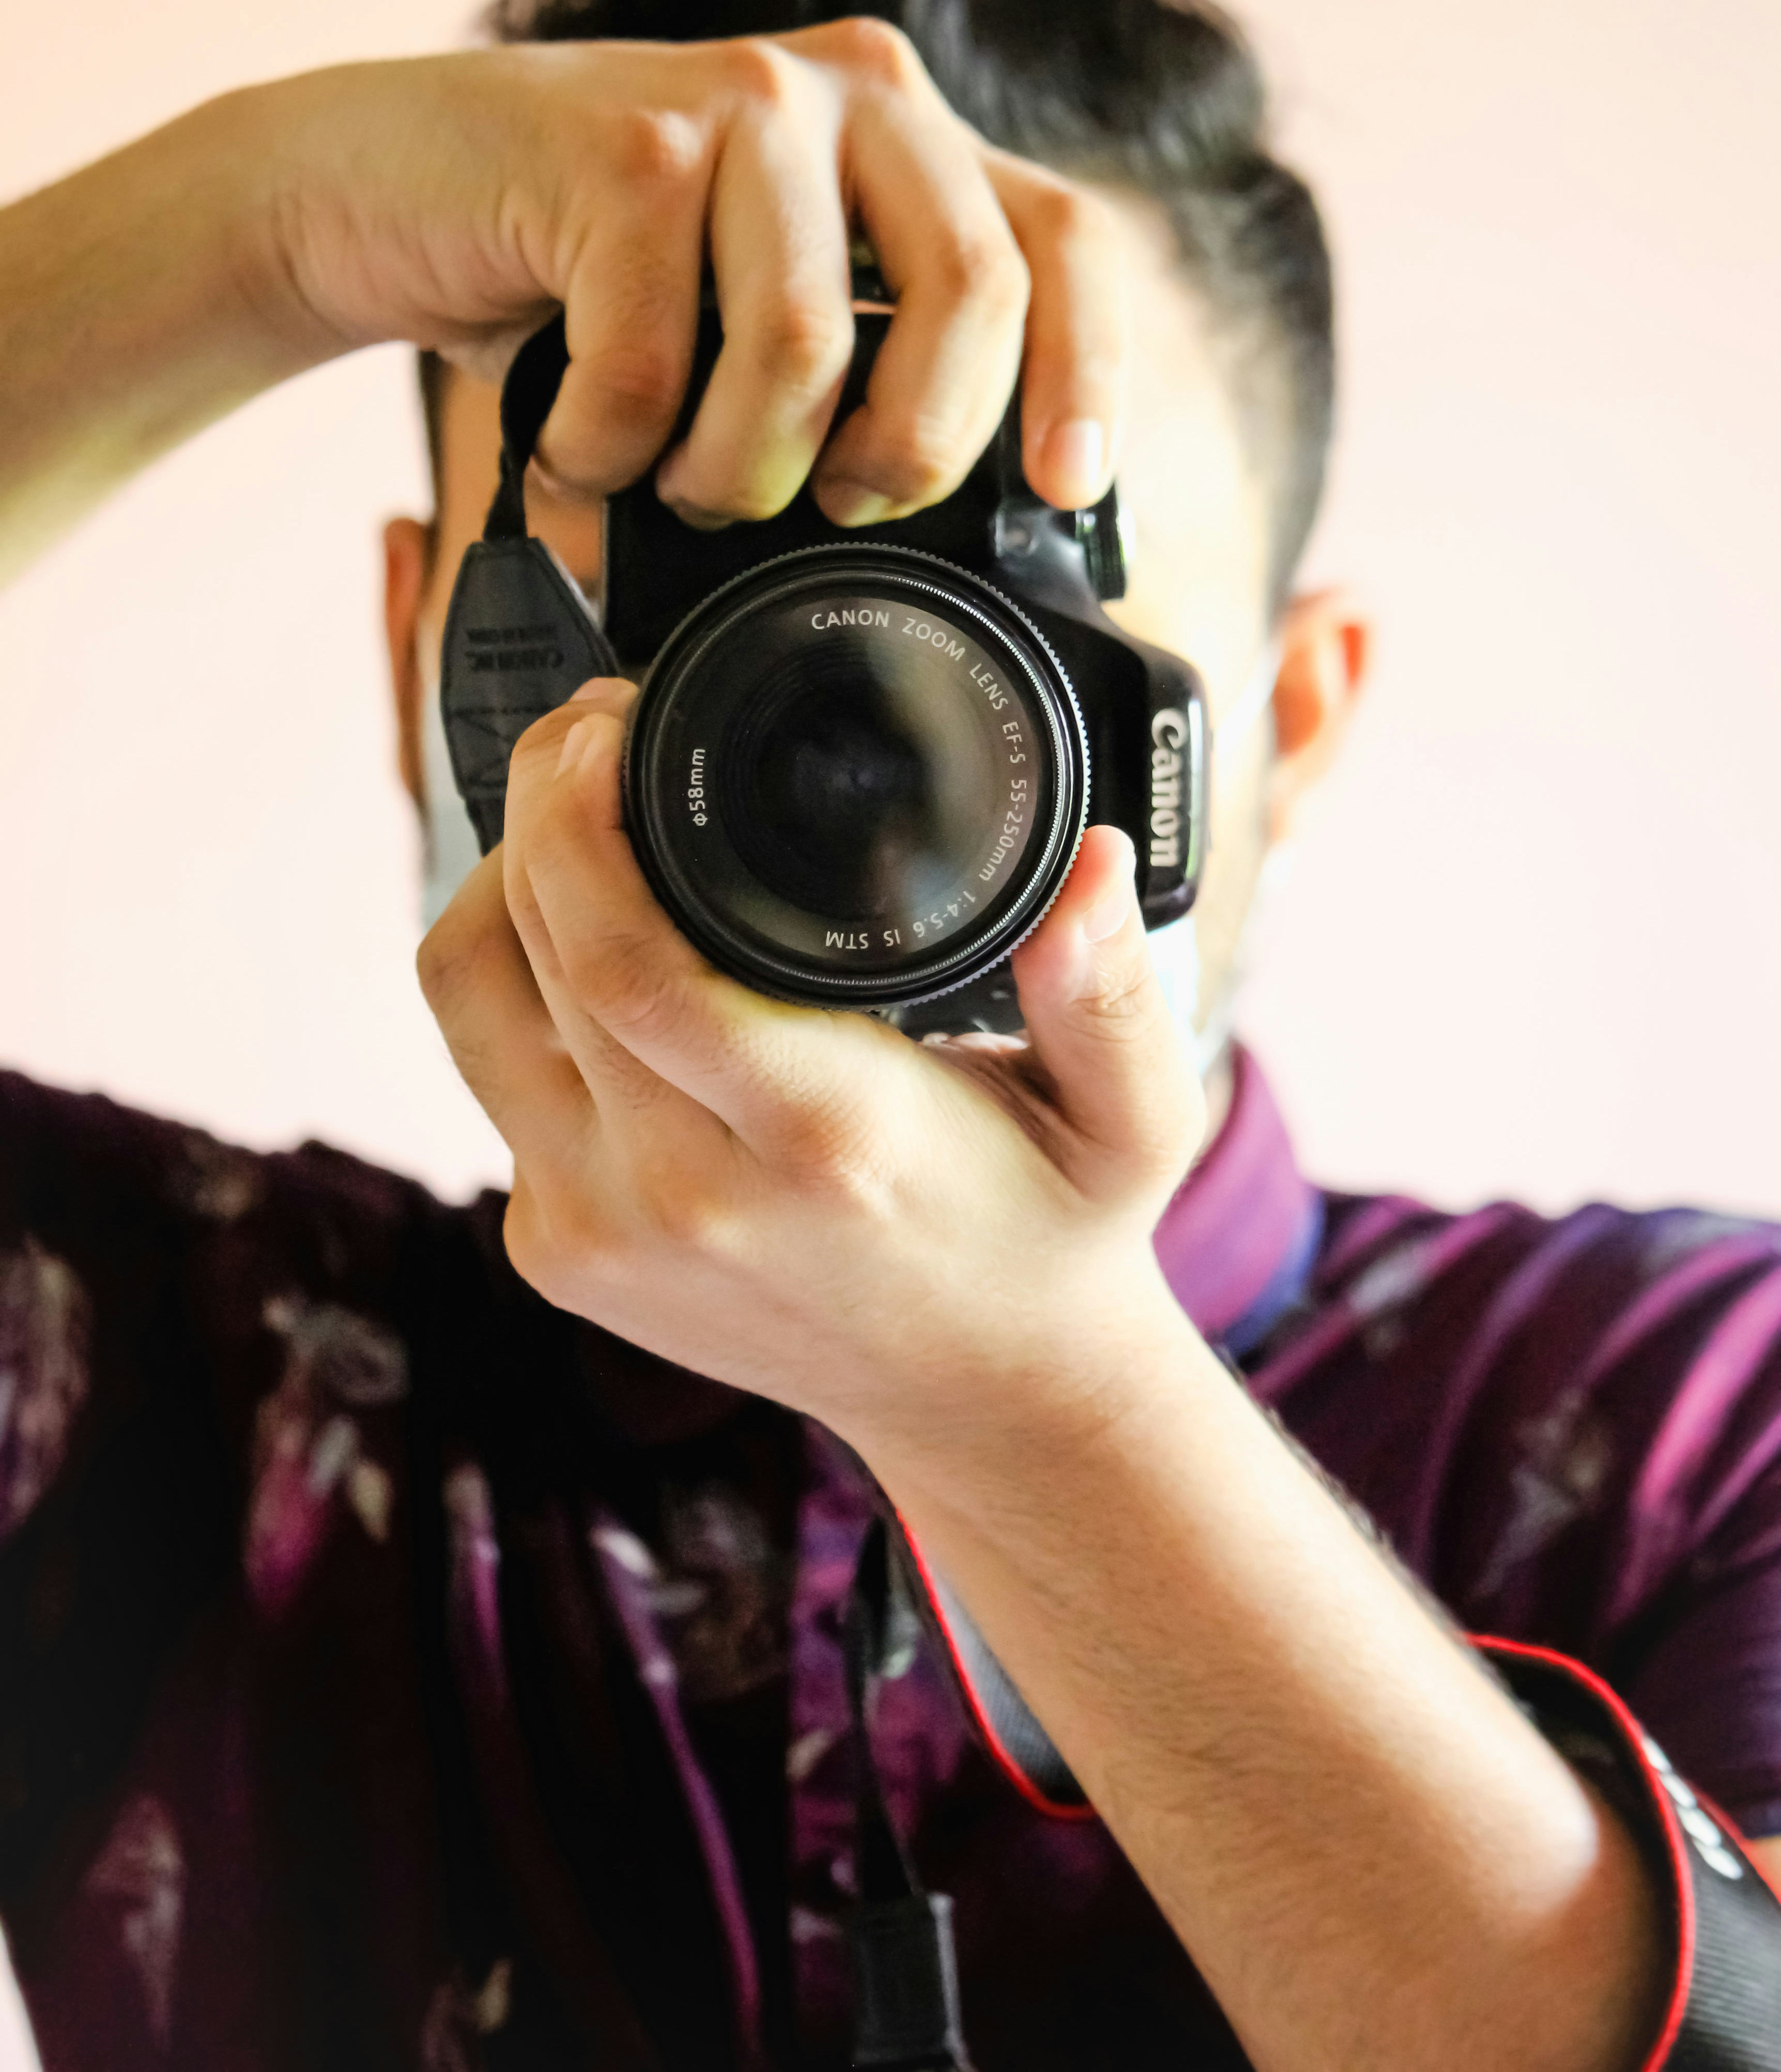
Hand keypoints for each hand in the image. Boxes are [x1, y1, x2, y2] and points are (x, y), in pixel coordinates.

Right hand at [249, 24, 1128, 521]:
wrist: (374, 197)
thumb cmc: (579, 283)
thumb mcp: (752, 318)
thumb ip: (865, 366)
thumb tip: (976, 530)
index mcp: (913, 137)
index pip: (1064, 243)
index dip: (1083, 373)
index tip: (1067, 490)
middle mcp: (853, 90)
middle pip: (970, 295)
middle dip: (907, 450)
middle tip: (830, 506)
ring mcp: (739, 99)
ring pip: (808, 343)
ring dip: (734, 470)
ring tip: (673, 483)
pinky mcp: (621, 141)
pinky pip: (656, 360)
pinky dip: (608, 445)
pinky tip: (575, 437)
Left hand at [416, 675, 1203, 1463]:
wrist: (982, 1400)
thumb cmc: (1051, 1233)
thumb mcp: (1131, 1118)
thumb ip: (1114, 990)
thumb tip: (1094, 866)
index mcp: (821, 1137)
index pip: (629, 963)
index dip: (580, 821)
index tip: (604, 722)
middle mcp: (685, 1194)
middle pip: (532, 955)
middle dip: (536, 810)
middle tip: (593, 733)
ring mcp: (601, 1233)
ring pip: (468, 1003)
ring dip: (498, 886)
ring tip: (569, 821)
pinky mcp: (555, 1254)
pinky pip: (486, 1075)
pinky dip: (516, 985)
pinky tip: (588, 947)